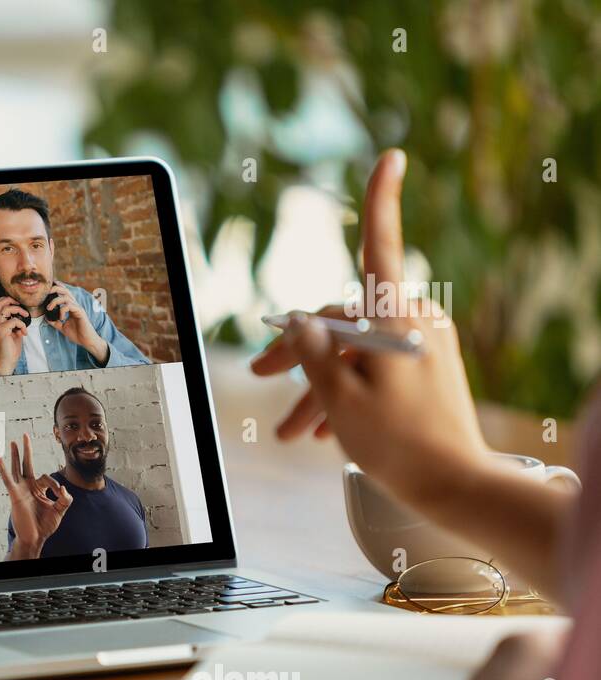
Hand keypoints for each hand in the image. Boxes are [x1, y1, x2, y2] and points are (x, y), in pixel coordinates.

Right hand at [0, 294, 28, 375]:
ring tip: (26, 316)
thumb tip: (22, 315)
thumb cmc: (11, 347)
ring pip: (7, 308)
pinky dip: (22, 325)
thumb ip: (16, 322)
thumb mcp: (15, 331)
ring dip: (19, 311)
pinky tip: (24, 332)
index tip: (19, 304)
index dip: (8, 300)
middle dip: (11, 300)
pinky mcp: (2, 330)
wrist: (8, 360)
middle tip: (20, 304)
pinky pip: (14, 321)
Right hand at [0, 433, 72, 559]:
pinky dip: (3, 469)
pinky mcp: (15, 494)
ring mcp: (21, 489)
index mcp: (38, 489)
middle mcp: (28, 487)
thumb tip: (64, 488)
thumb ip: (66, 498)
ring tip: (13, 442)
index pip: (47, 477)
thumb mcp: (61, 510)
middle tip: (25, 435)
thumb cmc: (45, 525)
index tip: (60, 494)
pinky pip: (8, 479)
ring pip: (17, 468)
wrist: (35, 538)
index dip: (56, 484)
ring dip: (16, 455)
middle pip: (27, 464)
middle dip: (27, 450)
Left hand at [44, 282, 109, 364]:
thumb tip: (46, 318)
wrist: (86, 341)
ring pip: (66, 297)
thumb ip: (55, 322)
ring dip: (55, 301)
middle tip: (46, 293)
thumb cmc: (77, 334)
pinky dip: (62, 310)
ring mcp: (78, 308)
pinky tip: (61, 318)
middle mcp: (75, 305)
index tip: (48, 287)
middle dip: (55, 288)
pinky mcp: (80, 312)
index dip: (58, 287)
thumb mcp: (63, 327)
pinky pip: (69, 306)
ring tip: (49, 308)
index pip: (65, 293)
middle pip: (66, 291)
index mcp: (71, 307)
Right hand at [249, 149, 487, 509]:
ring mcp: (423, 345)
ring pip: (353, 352)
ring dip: (317, 387)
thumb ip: (312, 353)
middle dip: (296, 353)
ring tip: (288, 430)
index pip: (380, 249)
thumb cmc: (401, 445)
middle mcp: (414, 322)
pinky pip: (375, 367)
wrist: (459, 485)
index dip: (380, 201)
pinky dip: (346, 392)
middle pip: (341, 321)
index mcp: (395, 321)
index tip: (391, 157)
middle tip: (255, 377)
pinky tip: (322, 429)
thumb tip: (298, 319)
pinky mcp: (428, 368)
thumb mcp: (340, 400)